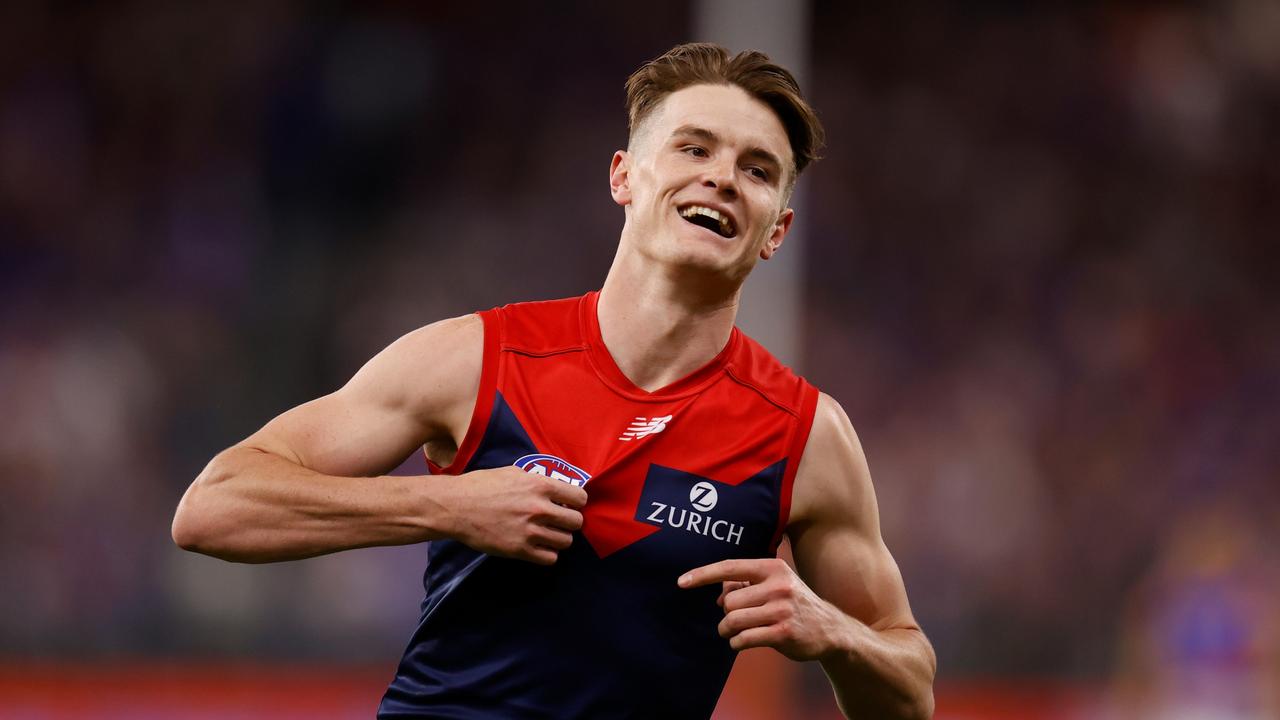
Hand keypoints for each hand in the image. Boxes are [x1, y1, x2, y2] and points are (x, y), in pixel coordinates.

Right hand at [443, 466, 586, 564]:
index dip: (576, 502)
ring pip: (566, 542)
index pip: (580, 498)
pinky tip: (538, 546)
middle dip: (569, 521)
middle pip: (576, 522)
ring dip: (558, 538)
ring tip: (546, 534)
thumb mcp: (514, 472)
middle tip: (558, 521)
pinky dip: (547, 554)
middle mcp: (540, 509)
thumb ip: (538, 480)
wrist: (456, 507)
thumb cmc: (482, 485)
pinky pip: (550, 559)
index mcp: (541, 485)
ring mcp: (531, 531)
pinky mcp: (520, 551)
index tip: (568, 505)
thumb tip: (557, 487)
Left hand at [679, 558, 848, 660]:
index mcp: (773, 568)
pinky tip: (742, 642)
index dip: (703, 574)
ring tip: (734, 632)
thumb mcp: (774, 585)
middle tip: (735, 618)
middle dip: (726, 613)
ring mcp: (782, 610)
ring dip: (727, 630)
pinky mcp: (783, 633)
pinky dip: (736, 643)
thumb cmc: (792, 604)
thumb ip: (746, 584)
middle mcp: (778, 585)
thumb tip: (718, 592)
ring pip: (732, 620)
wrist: (830, 629)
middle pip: (728, 601)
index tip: (681, 582)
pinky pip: (743, 639)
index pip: (730, 567)